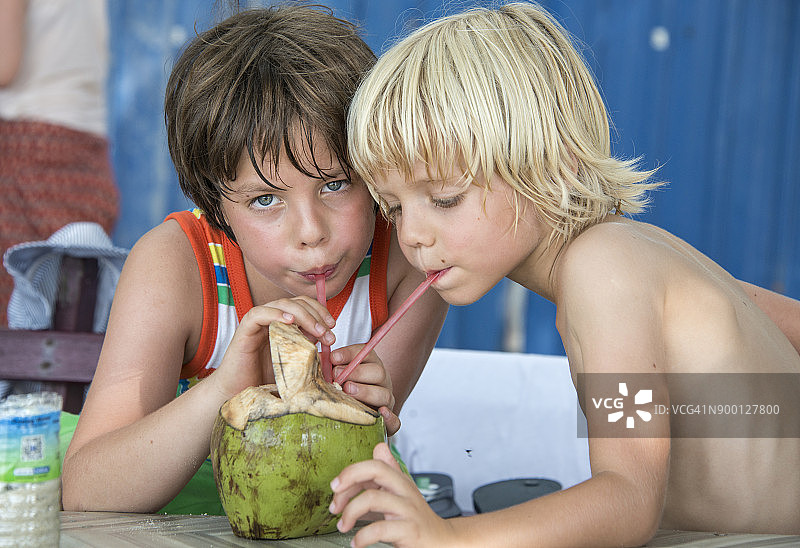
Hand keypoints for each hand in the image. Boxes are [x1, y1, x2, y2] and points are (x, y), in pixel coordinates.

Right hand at [212, 296, 334, 398]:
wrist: (238, 395)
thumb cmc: (265, 381)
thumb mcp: (295, 363)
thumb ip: (308, 348)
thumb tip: (327, 338)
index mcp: (283, 324)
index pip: (304, 306)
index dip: (320, 312)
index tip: (332, 326)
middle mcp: (271, 320)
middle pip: (296, 302)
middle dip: (316, 315)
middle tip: (328, 333)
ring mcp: (257, 323)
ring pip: (282, 304)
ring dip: (304, 315)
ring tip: (317, 331)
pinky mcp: (244, 330)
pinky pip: (259, 313)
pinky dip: (276, 313)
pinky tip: (290, 321)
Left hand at [330, 443, 454, 547]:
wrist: (441, 542)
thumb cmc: (416, 520)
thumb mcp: (402, 493)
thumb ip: (387, 472)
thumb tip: (378, 448)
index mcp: (400, 480)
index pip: (374, 464)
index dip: (351, 472)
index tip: (335, 486)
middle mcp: (405, 490)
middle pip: (376, 470)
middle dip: (349, 480)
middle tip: (334, 503)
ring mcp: (408, 509)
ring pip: (373, 499)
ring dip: (350, 513)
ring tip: (343, 525)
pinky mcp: (410, 530)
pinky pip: (380, 529)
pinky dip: (362, 537)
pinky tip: (356, 542)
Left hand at [332, 346, 399, 434]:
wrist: (358, 412)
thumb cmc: (344, 389)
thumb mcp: (336, 374)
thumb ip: (328, 367)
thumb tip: (315, 359)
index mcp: (370, 364)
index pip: (363, 353)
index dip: (348, 354)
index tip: (333, 358)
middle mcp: (381, 380)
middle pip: (377, 372)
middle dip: (357, 373)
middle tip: (338, 377)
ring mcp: (386, 400)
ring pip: (384, 394)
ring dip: (366, 392)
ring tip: (348, 391)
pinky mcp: (388, 420)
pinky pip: (394, 420)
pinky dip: (390, 418)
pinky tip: (381, 414)